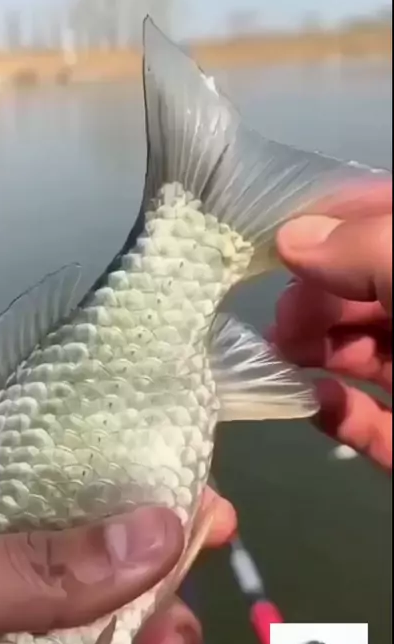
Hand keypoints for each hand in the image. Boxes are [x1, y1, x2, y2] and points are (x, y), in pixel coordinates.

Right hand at [269, 182, 391, 470]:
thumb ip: (360, 248)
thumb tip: (290, 238)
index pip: (374, 220)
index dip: (325, 225)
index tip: (268, 240)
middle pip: (361, 291)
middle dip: (313, 299)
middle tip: (280, 321)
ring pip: (360, 354)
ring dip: (313, 353)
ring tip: (276, 357)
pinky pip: (371, 423)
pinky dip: (335, 412)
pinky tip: (308, 402)